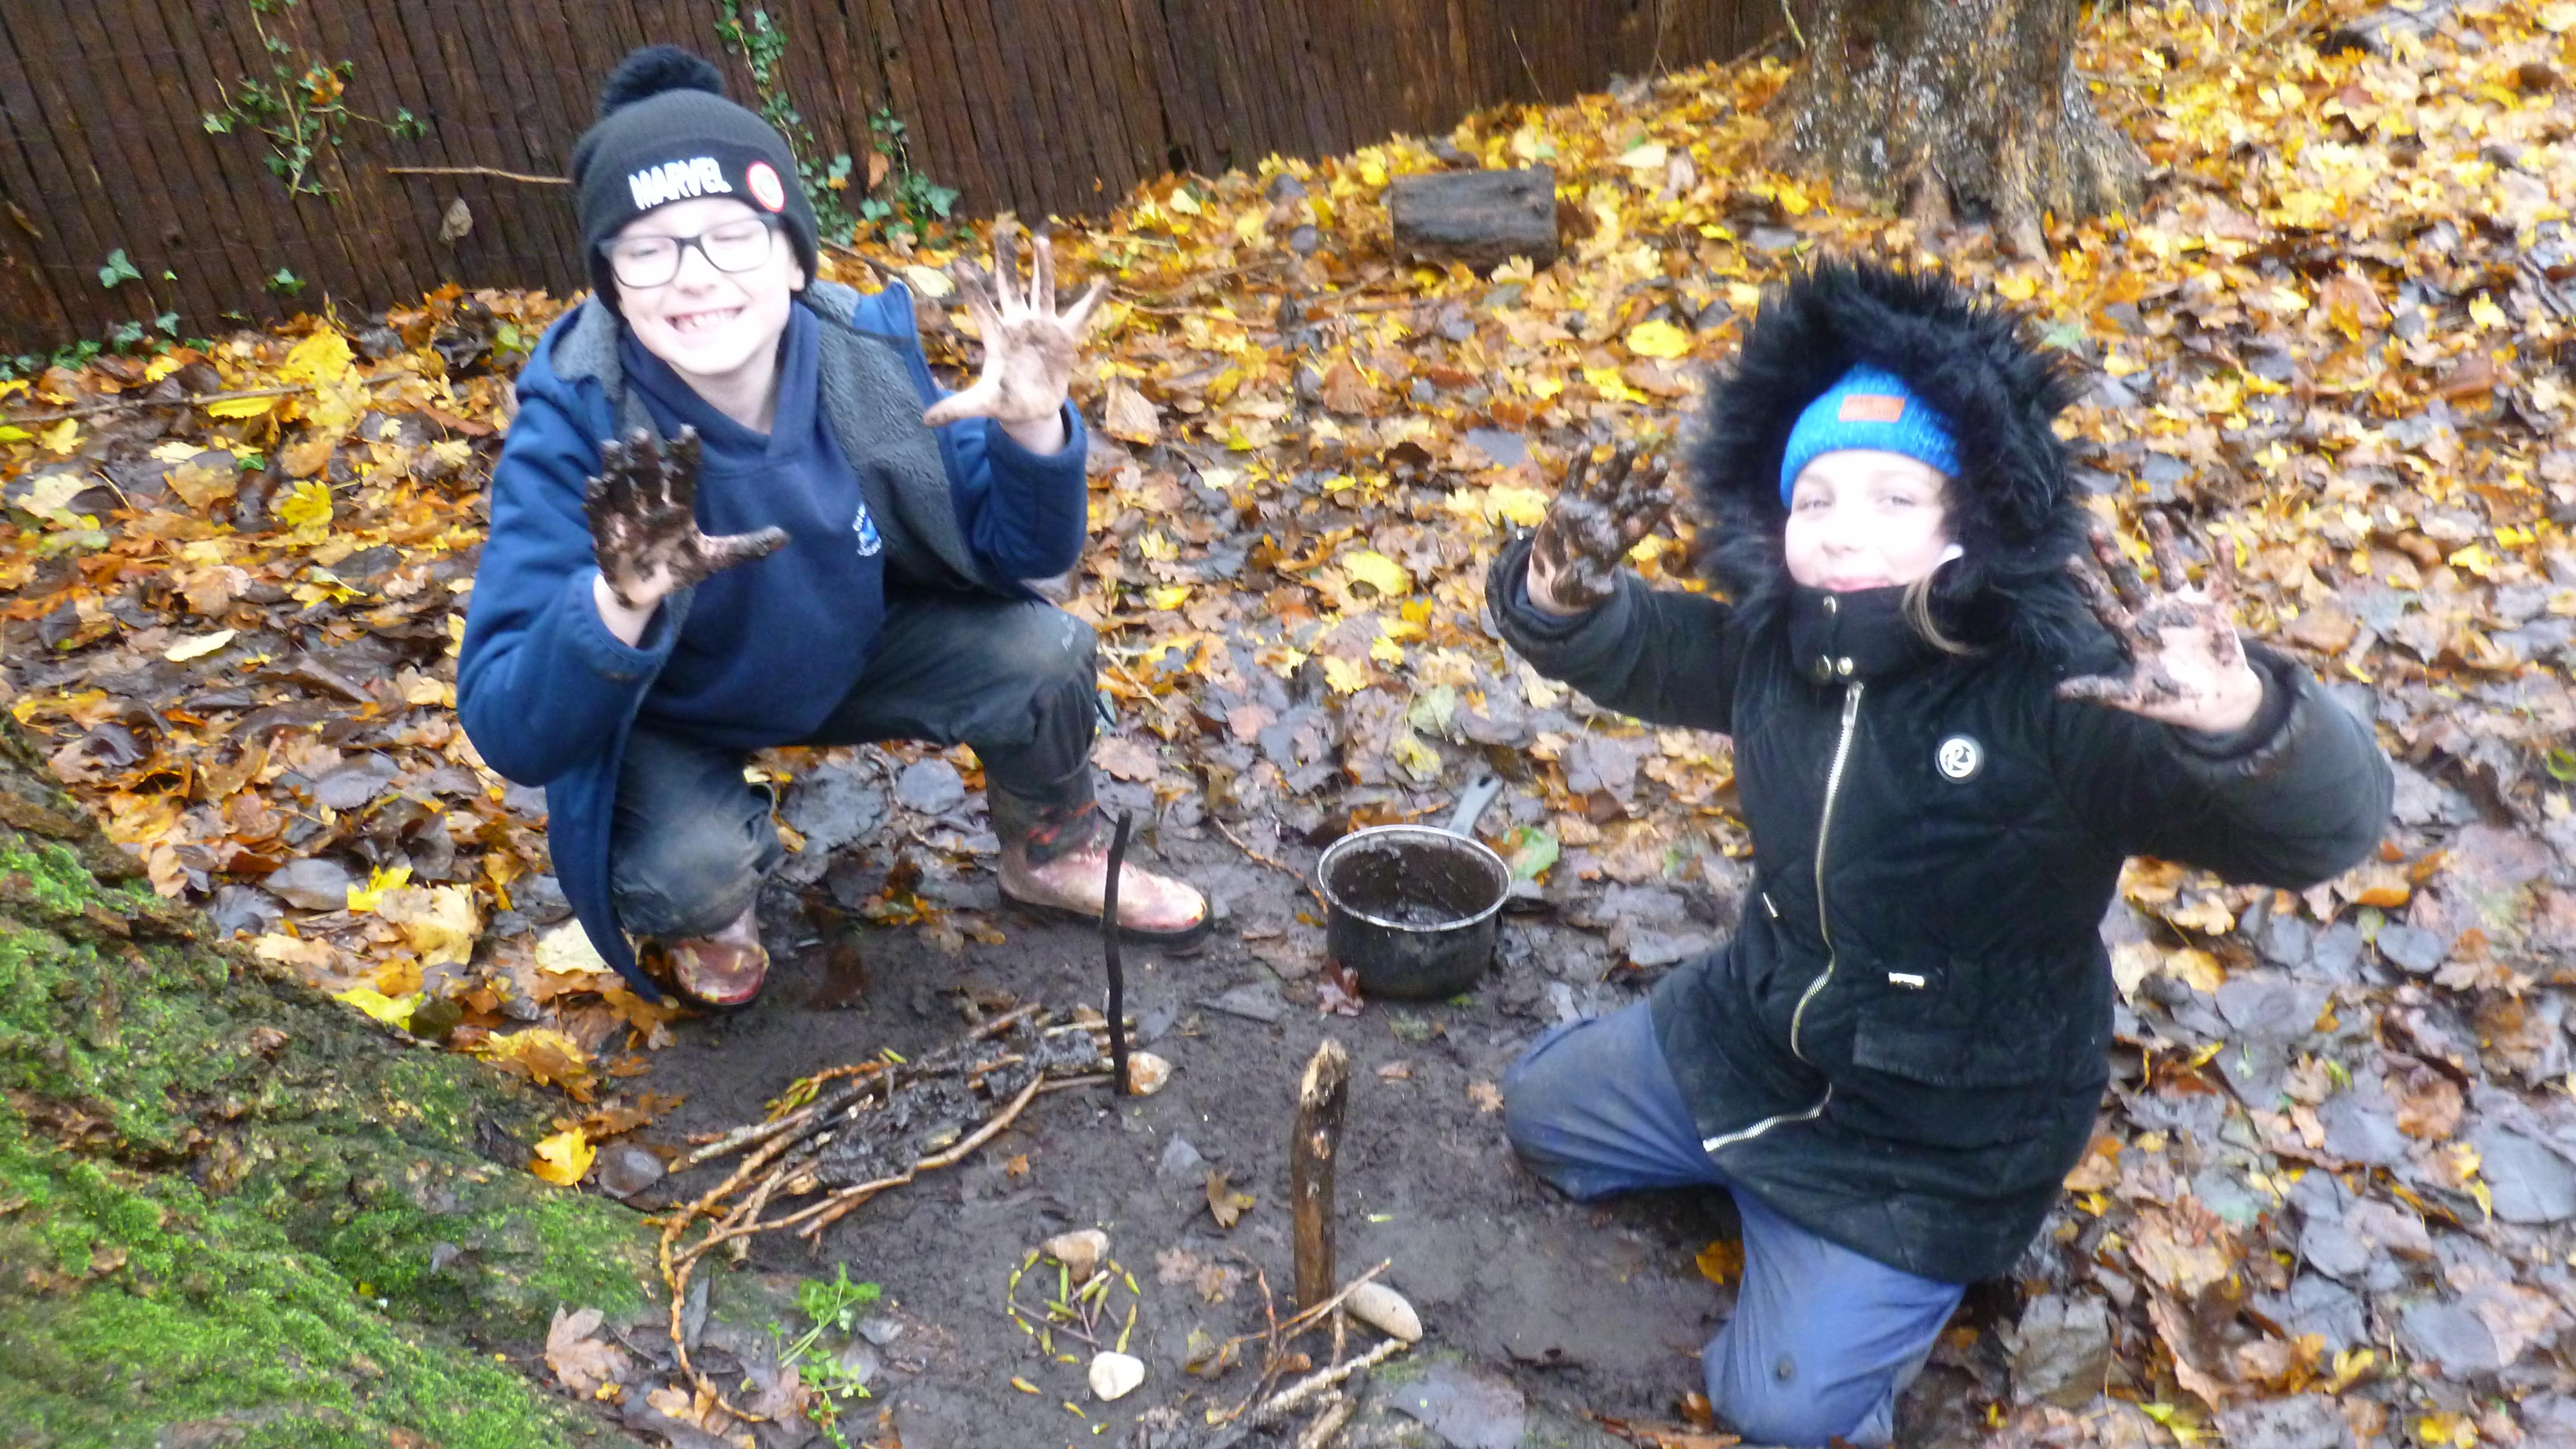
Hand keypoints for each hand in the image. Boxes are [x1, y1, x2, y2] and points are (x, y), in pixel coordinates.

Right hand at [583, 426, 787, 612]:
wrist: (648, 593)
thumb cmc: (678, 566)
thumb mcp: (713, 558)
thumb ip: (746, 547)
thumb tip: (785, 537)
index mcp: (677, 506)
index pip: (683, 477)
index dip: (685, 457)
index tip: (688, 432)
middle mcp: (651, 505)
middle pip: (649, 477)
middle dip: (645, 458)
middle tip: (642, 434)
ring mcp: (627, 517)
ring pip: (622, 488)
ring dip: (616, 468)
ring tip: (612, 446)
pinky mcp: (606, 533)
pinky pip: (600, 514)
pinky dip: (595, 500)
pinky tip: (594, 483)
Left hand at [921, 221, 1107, 435]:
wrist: (1032, 408)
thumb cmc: (1005, 400)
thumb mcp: (981, 404)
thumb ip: (956, 408)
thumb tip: (926, 421)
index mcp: (997, 337)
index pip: (981, 308)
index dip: (972, 288)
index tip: (959, 263)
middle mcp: (1018, 324)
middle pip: (1010, 286)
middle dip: (1005, 260)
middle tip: (1000, 231)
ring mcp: (1041, 326)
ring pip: (1042, 290)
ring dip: (1043, 266)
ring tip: (1041, 240)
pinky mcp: (1064, 336)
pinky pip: (1080, 315)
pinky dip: (1092, 301)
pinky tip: (1103, 282)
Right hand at [1526, 443, 1675, 615]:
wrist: (1551, 578)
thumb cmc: (1573, 588)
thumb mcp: (1583, 592)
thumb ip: (1595, 590)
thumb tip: (1609, 590)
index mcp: (1616, 543)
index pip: (1639, 524)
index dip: (1652, 511)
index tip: (1669, 496)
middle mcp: (1607, 523)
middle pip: (1631, 498)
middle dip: (1646, 481)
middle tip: (1663, 462)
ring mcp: (1587, 512)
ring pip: (1607, 484)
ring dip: (1619, 465)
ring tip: (1630, 444)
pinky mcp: (1566, 506)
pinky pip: (1574, 483)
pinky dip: (1579, 466)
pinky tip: (1586, 445)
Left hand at [2058, 511, 2265, 733]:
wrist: (2215, 703)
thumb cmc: (2171, 699)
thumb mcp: (2133, 696)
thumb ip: (2099, 690)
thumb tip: (2057, 692)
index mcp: (2130, 631)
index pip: (2103, 603)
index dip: (2087, 584)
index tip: (2068, 561)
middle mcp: (2152, 612)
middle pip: (2129, 578)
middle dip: (2113, 556)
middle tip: (2095, 530)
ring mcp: (2182, 606)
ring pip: (2169, 568)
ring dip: (2163, 544)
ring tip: (2153, 515)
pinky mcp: (2213, 608)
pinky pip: (2218, 580)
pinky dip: (2221, 562)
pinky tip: (2222, 539)